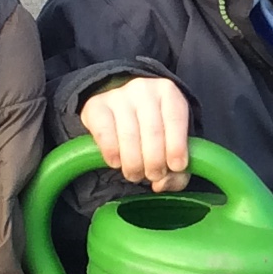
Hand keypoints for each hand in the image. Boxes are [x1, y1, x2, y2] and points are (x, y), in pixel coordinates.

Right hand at [79, 77, 190, 192]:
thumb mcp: (171, 142)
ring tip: (135, 174)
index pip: (175, 119)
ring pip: (129, 136)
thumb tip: (161, 184)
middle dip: (154, 162)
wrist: (120, 108)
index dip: (176, 147)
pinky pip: (105, 134)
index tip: (175, 167)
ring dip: (133, 163)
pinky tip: (116, 163)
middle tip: (152, 176)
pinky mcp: (96, 105)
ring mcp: (118, 95)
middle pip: (152, 131)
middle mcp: (143, 89)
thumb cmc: (153, 129)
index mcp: (168, 92)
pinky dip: (112, 154)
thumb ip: (177, 170)